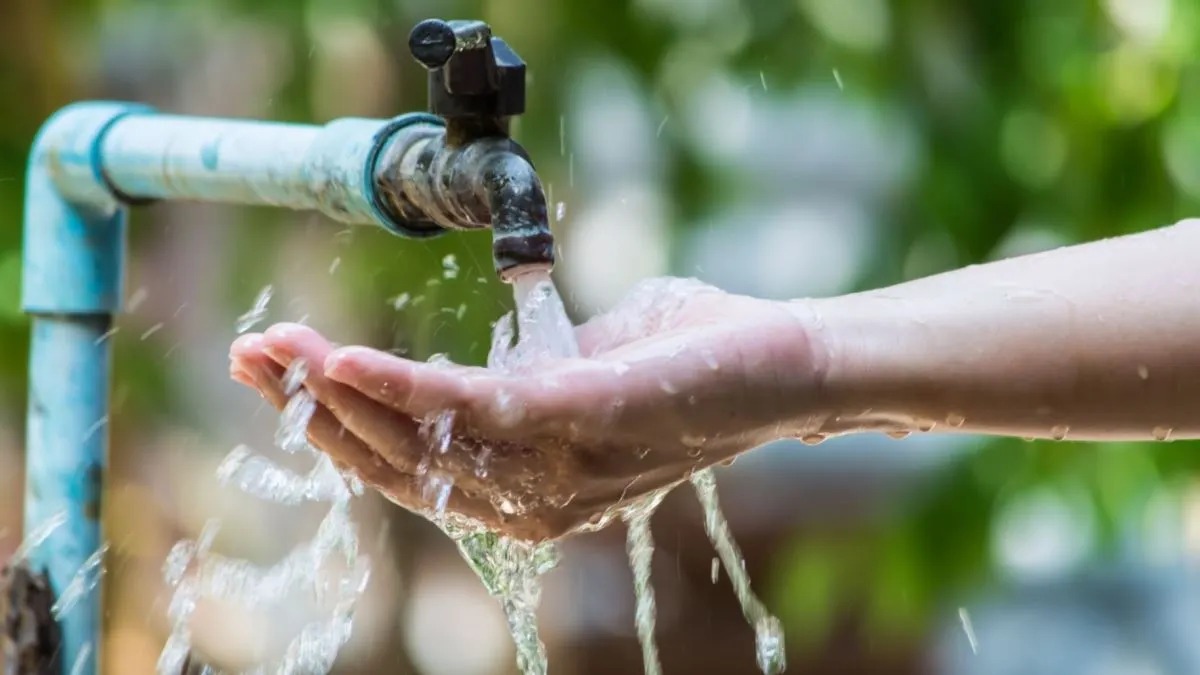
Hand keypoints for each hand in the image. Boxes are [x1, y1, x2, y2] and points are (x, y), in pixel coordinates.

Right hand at [229, 278, 824, 540]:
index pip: (410, 471)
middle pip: (399, 466)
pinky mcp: (585, 420)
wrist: (787, 359)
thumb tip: (480, 366)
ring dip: (339, 392)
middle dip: (313, 411)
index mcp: (530, 489)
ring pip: (422, 442)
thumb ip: (524, 382)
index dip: (335, 427)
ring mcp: (559, 469)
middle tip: (250, 356)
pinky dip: (403, 387)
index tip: (277, 372)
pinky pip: (477, 410)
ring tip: (279, 350)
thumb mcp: (585, 374)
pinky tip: (345, 358)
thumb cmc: (686, 361)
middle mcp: (536, 501)